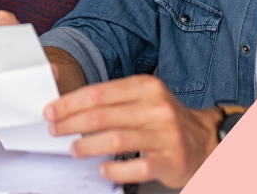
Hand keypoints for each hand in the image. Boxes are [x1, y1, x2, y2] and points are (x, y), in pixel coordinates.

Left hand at [44, 74, 220, 188]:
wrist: (204, 141)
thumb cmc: (165, 120)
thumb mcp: (145, 99)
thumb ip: (114, 101)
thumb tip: (71, 107)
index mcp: (147, 87)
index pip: (100, 92)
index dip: (71, 102)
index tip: (52, 110)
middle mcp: (157, 108)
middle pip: (103, 115)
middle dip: (72, 123)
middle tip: (55, 130)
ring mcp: (165, 135)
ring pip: (116, 140)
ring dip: (87, 146)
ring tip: (74, 150)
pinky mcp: (170, 160)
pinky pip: (136, 167)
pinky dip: (115, 170)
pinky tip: (103, 169)